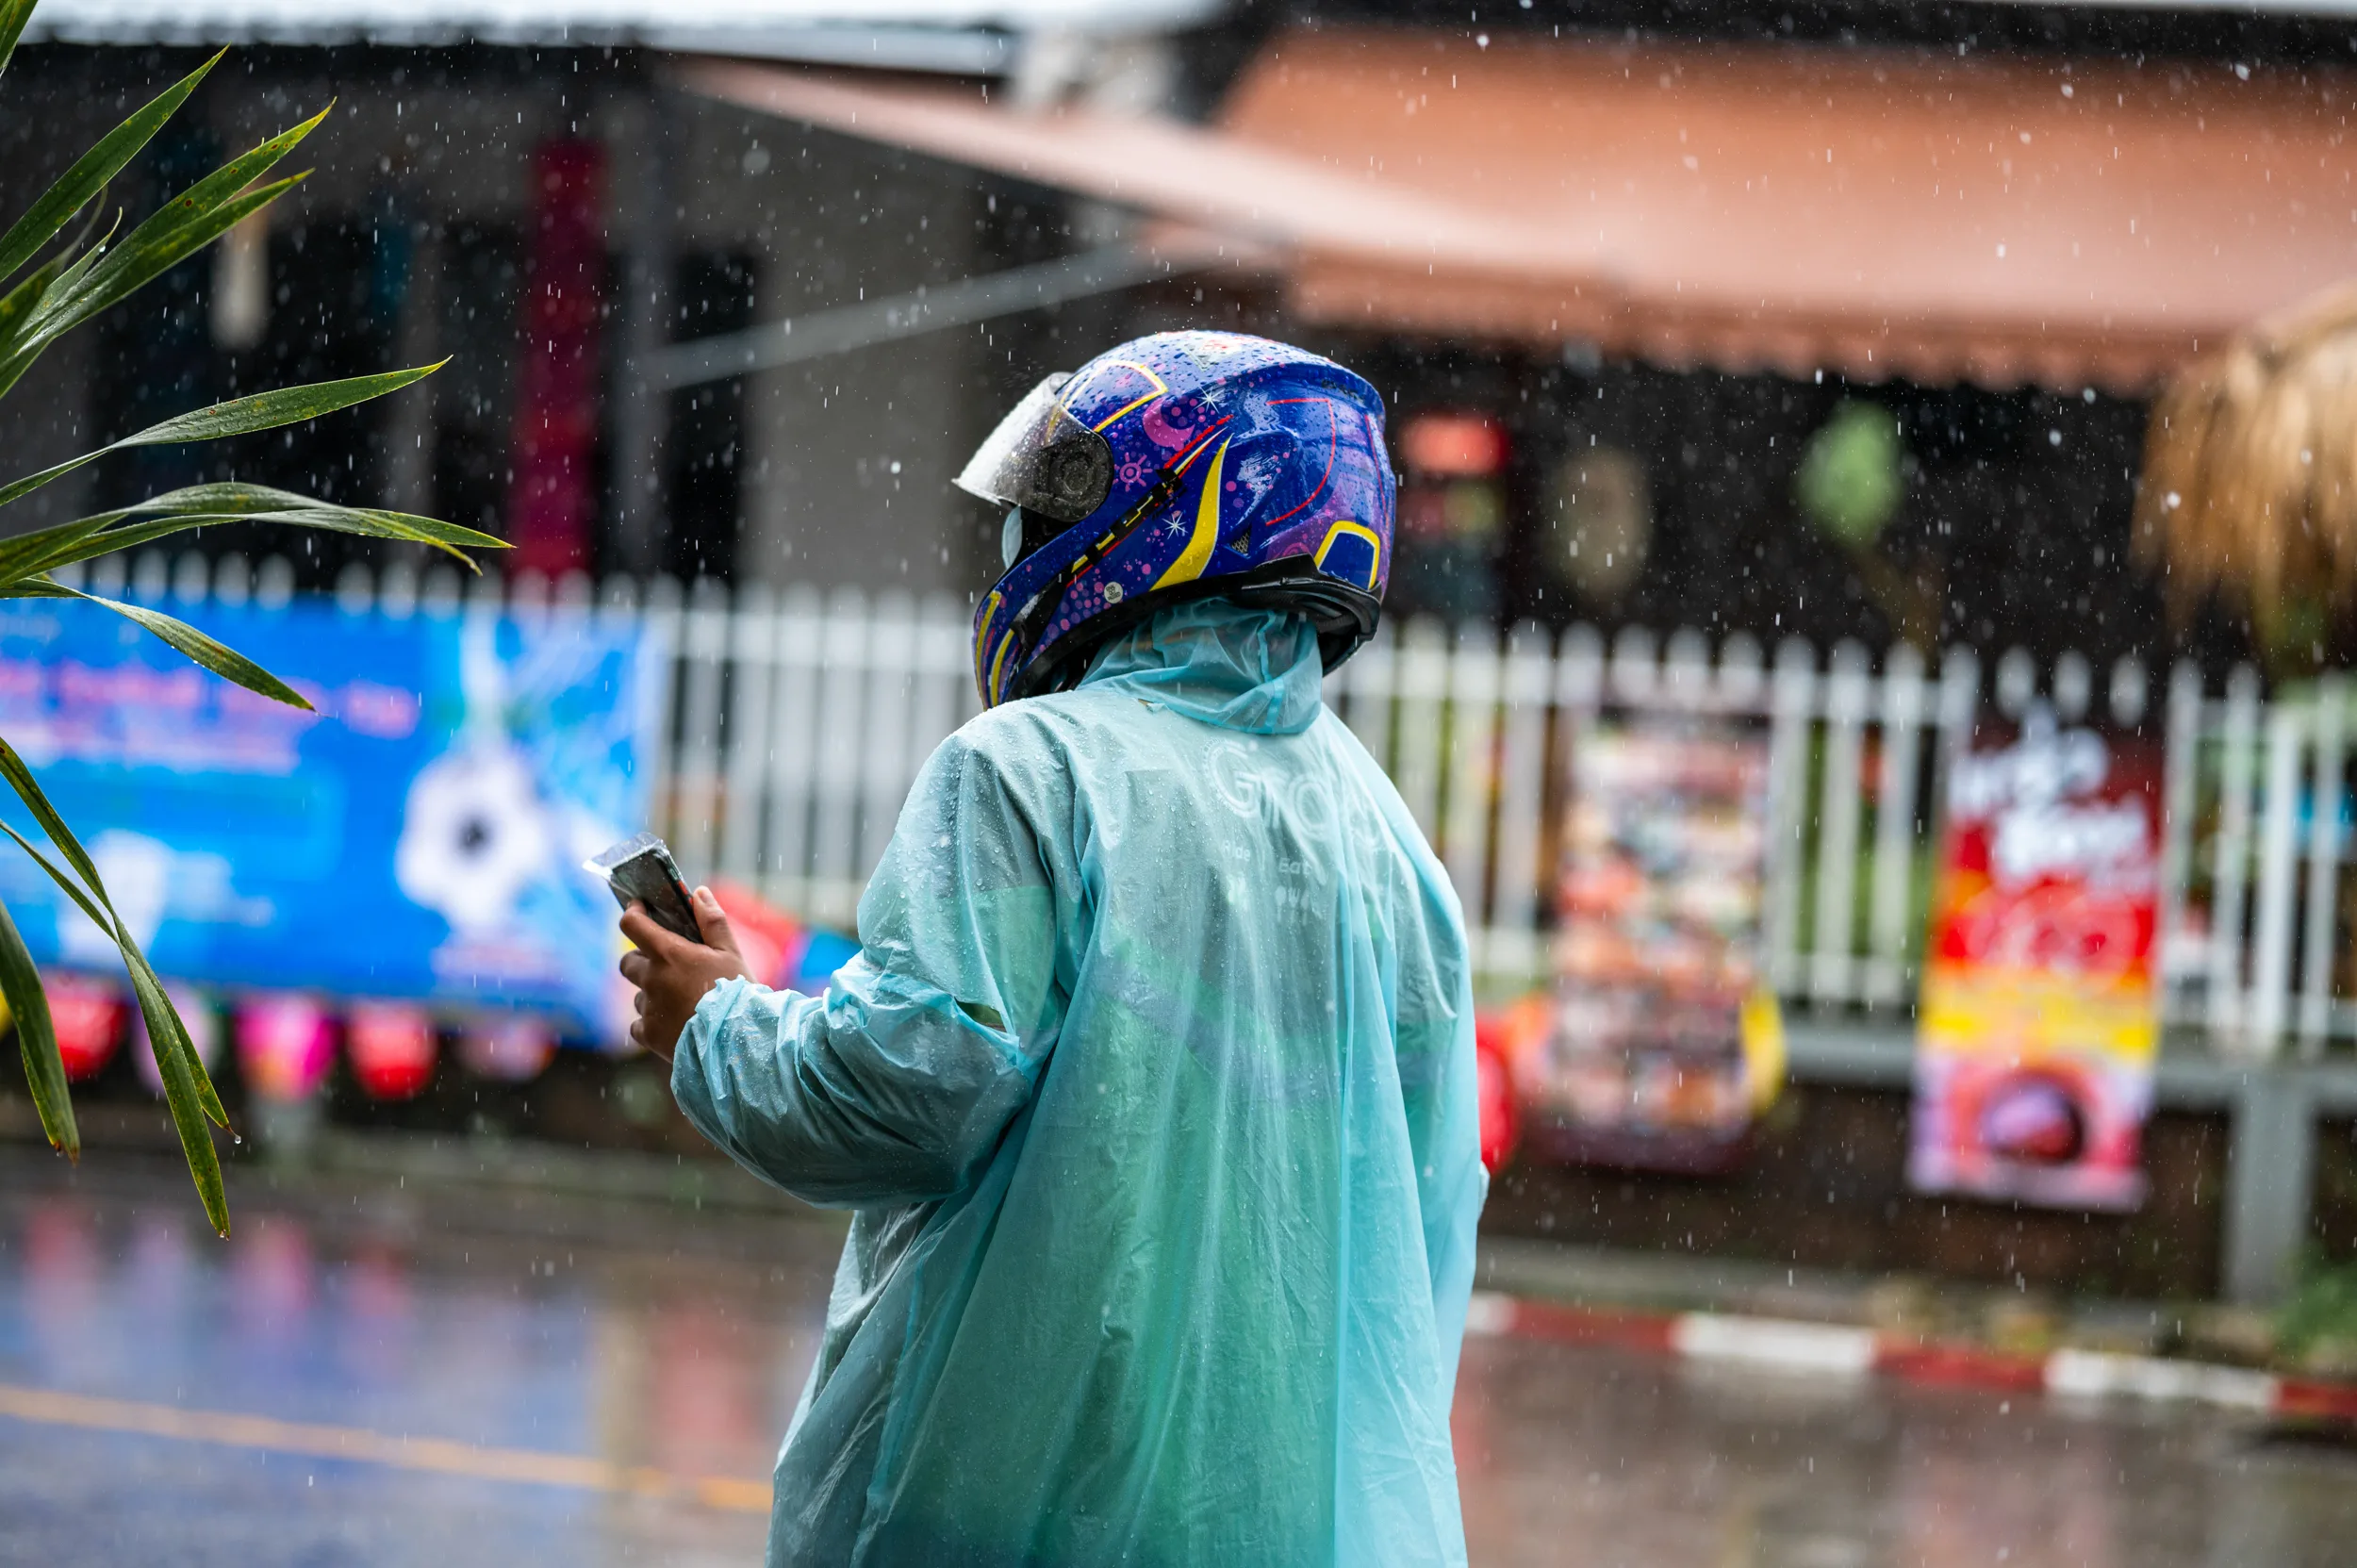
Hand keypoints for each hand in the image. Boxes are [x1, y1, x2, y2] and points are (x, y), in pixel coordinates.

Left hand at [618, 887, 748, 1062]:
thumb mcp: (730, 952)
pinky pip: (639, 1024)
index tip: (638, 908)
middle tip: (666, 965)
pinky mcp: (649, 1034)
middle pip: (627, 962)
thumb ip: (712, 921)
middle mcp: (651, 979)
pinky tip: (674, 1023)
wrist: (736, 1041)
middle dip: (641, 960)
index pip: (632, 924)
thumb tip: (699, 893)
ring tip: (681, 1001)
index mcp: (668, 954)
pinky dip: (652, 1022)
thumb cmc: (736, 993)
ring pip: (639, 995)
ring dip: (651, 993)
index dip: (632, 913)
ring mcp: (648, 1008)